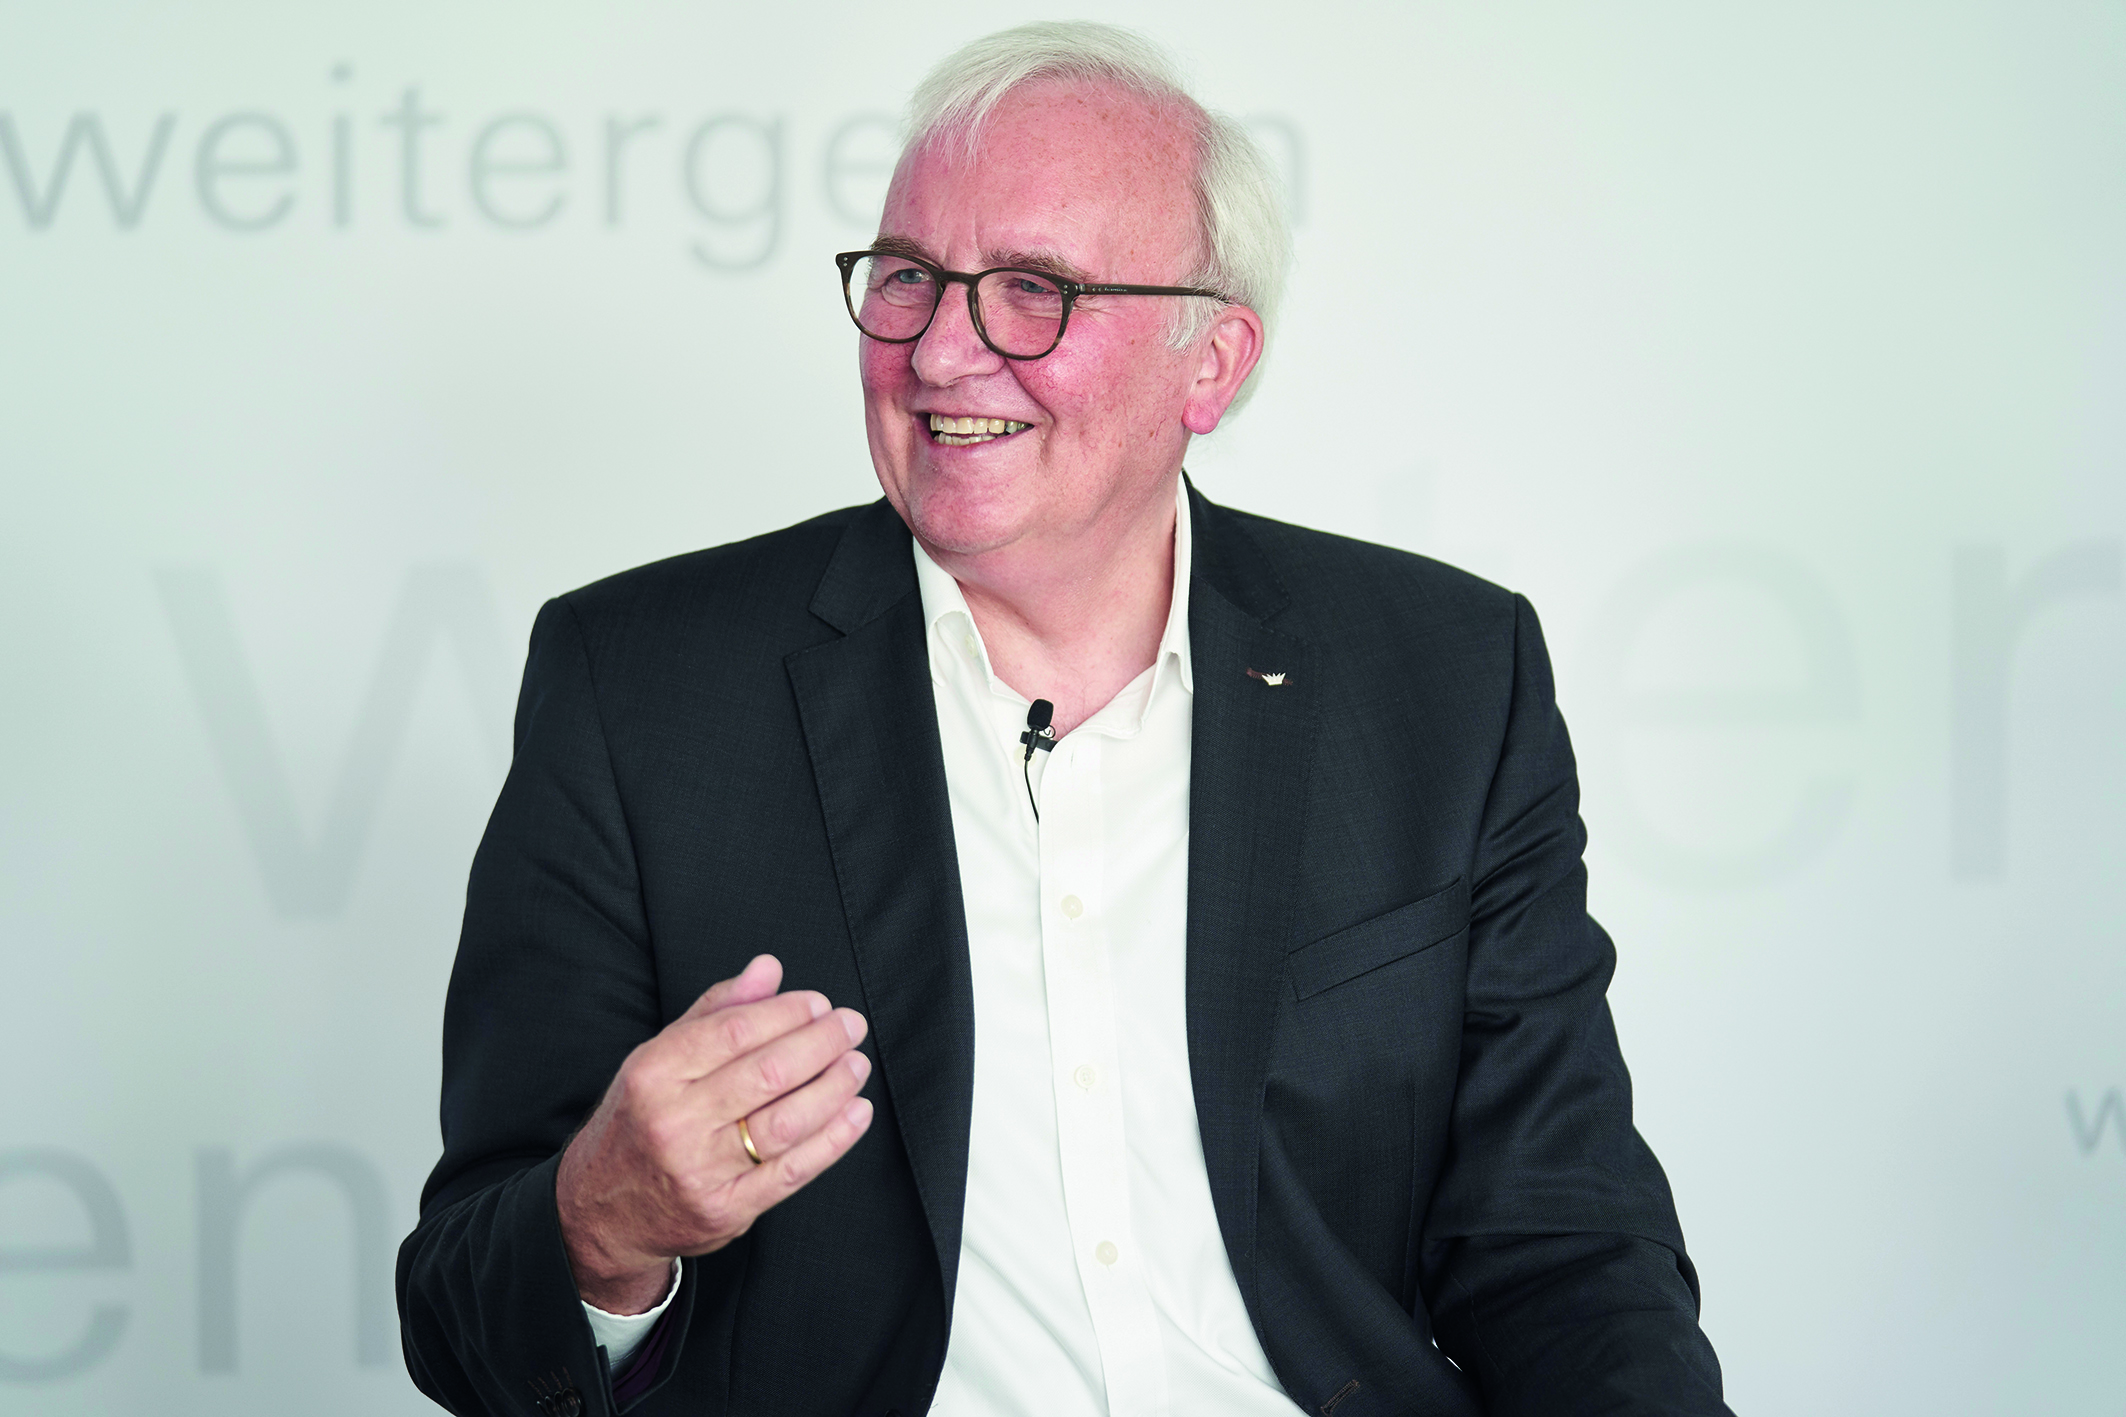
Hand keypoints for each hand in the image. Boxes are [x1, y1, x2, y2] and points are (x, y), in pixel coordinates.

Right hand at [554, 954, 873, 1313]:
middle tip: (851, 1027)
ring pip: (785, 1122)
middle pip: (767, 1074)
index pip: (736, 1031)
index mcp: (654, 1072)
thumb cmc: (641, 1121)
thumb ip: (716, 1011)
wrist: (602, 1211)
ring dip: (833, 1088)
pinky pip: (792, 1171)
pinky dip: (834, 1140)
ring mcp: (699, 1170)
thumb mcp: (659, 1058)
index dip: (787, 1013)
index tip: (819, 1004)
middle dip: (821, 1044)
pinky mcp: (724, 1210)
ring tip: (856, 1065)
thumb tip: (768, 968)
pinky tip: (856, 1113)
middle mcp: (673, 1120)